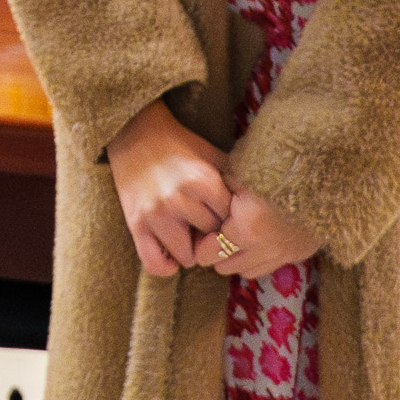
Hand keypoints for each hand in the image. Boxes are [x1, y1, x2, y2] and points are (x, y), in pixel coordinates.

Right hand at [104, 101, 230, 277]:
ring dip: (190, 249)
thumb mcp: (211, 156)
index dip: (231, 220)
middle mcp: (179, 199)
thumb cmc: (179, 145)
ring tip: (188, 234)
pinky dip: (166, 266)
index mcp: (203, 182)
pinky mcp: (136, 224)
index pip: (231, 221)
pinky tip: (172, 256)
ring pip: (187, 256)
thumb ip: (234, 180)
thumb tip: (265, 202)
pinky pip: (154, 262)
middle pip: (211, 239)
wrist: (134, 133)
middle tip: (206, 225)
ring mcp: (156, 214)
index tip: (226, 215)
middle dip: (211, 235)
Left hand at [193, 184, 318, 280]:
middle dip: (216, 252)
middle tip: (214, 234)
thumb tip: (202, 205)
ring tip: (234, 238)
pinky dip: (259, 257)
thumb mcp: (239, 175)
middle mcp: (265, 248)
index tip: (201, 233)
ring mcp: (284, 254)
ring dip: (237, 258)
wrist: (321, 174)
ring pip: (247, 271)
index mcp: (246, 228)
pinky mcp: (299, 253)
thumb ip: (219, 195)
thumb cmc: (275, 169)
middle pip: (225, 266)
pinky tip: (258, 240)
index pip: (209, 253)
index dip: (201, 244)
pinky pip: (270, 266)